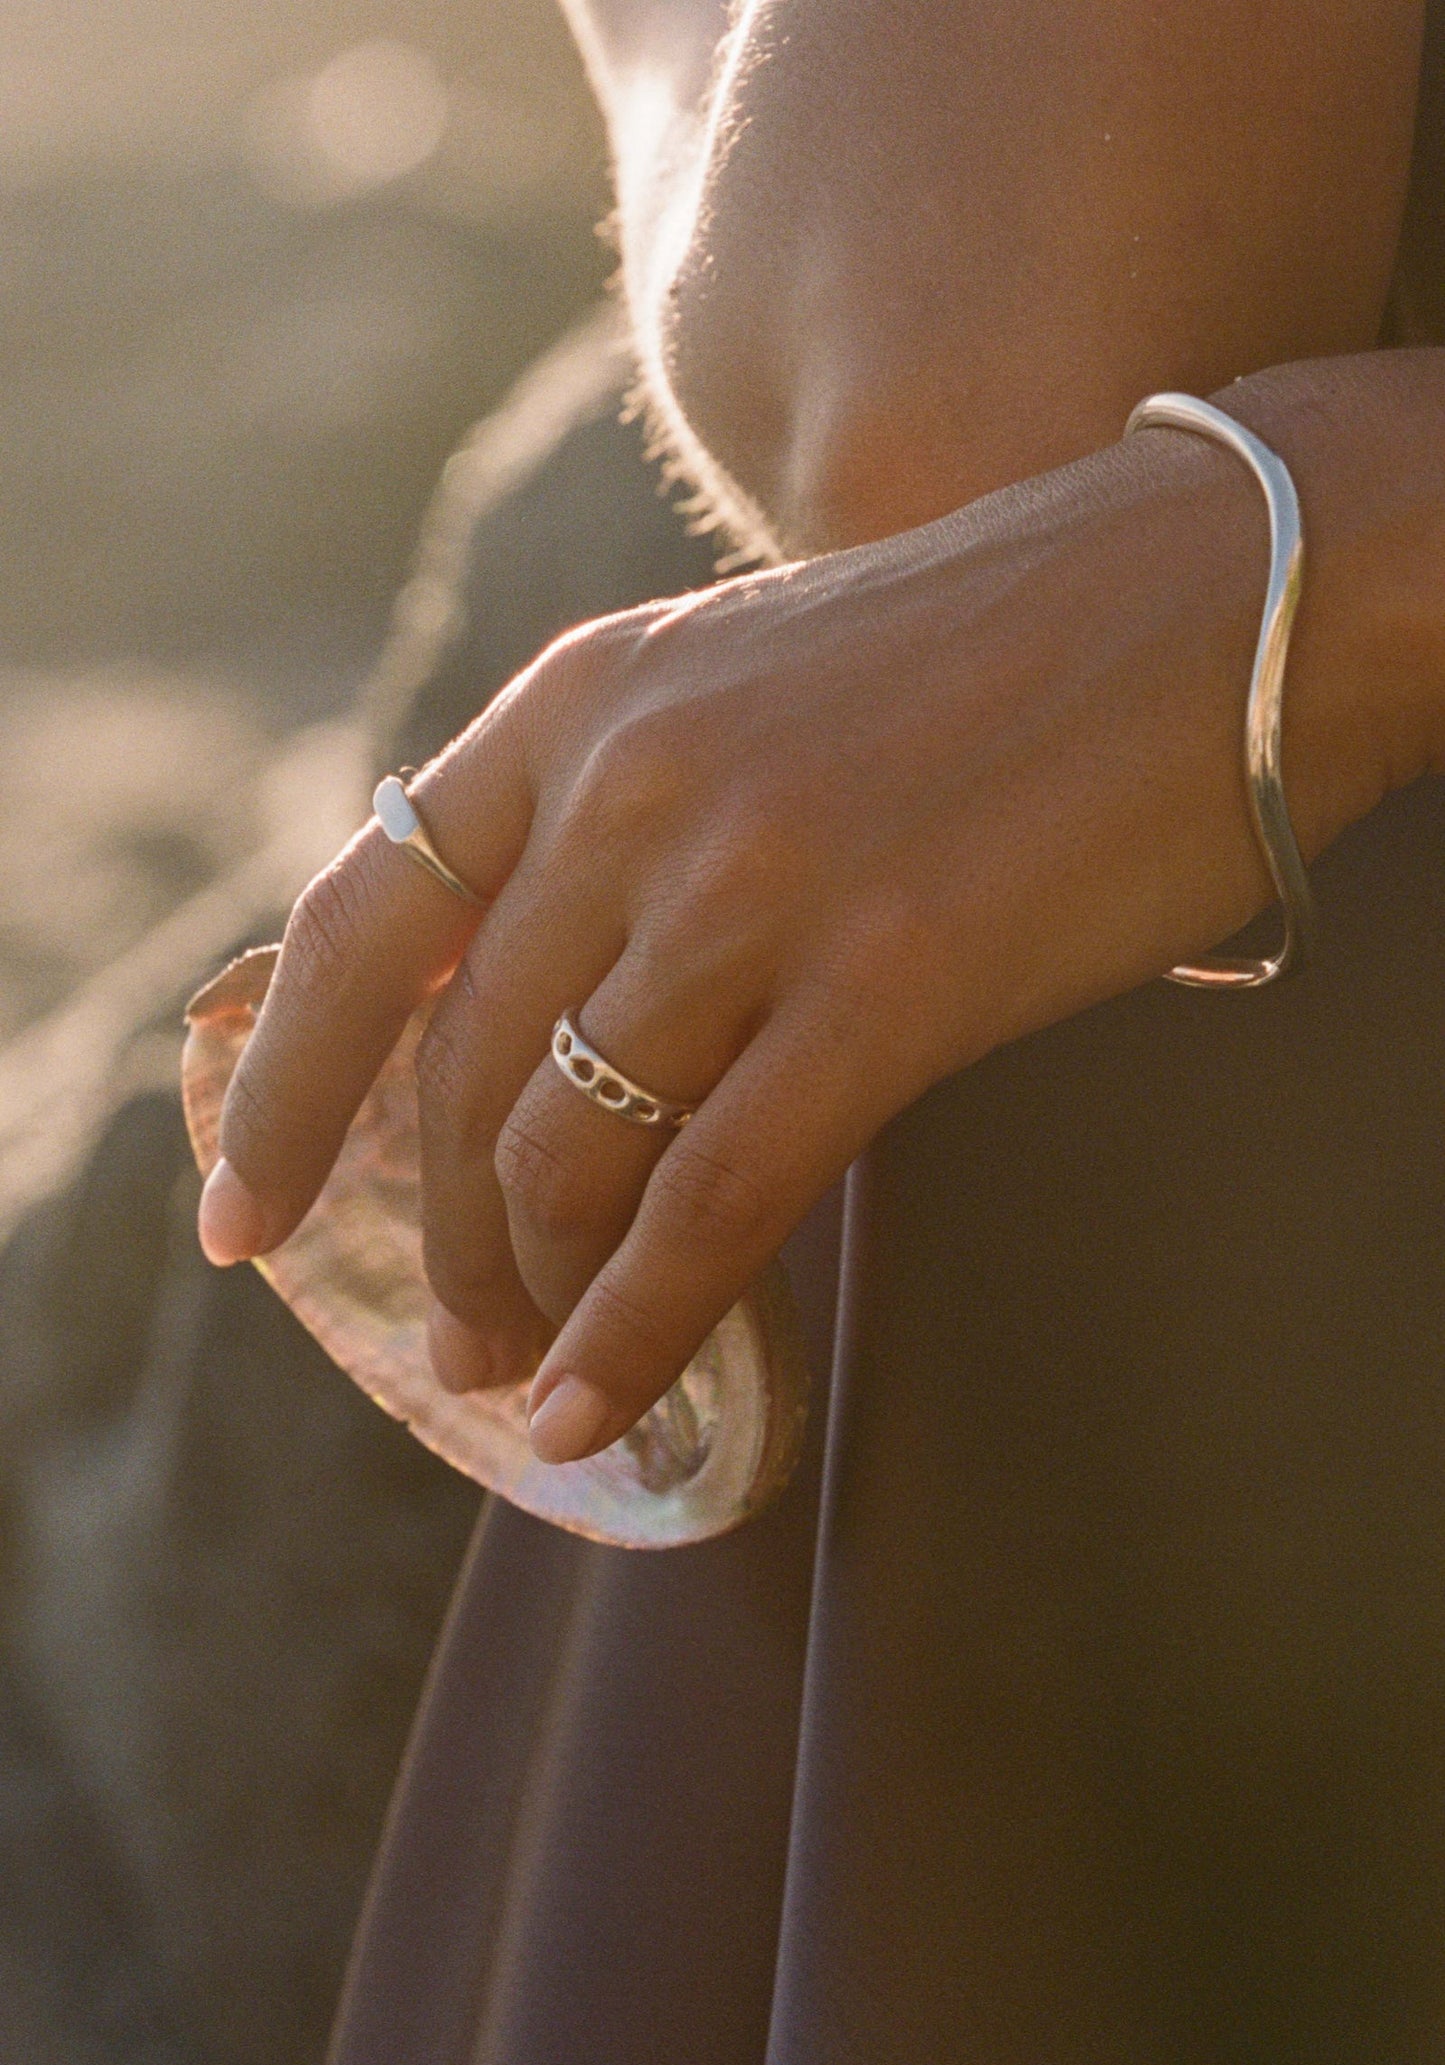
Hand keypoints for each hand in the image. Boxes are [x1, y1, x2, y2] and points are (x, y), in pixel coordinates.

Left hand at [196, 419, 1384, 1462]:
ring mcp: (755, 883)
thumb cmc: (999, 652)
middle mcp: (634, 782)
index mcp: (583, 699)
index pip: (355, 920)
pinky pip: (709, 1204)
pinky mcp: (887, 984)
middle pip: (461, 1070)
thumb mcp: (747, 682)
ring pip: (567, 1151)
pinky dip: (635, 1331)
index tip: (245, 1215)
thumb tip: (538, 1012)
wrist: (1226, 594)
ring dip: (531, 1293)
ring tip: (529, 1376)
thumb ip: (621, 814)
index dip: (279, 1092)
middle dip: (440, 1236)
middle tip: (453, 1336)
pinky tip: (600, 1409)